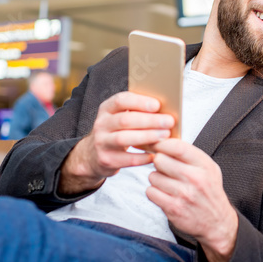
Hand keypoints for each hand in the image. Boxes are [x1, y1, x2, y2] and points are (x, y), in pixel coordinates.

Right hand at [58, 92, 173, 195]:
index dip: (139, 102)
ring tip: (165, 135)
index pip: (120, 100)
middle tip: (169, 122)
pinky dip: (143, 157)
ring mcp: (101, 143)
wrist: (94, 155)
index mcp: (106, 109)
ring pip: (124, 138)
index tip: (157, 105)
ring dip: (147, 136)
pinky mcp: (105, 160)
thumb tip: (166, 108)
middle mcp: (101, 124)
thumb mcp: (120, 118)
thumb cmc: (118, 132)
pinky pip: (127, 159)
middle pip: (125, 120)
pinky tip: (155, 155)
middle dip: (149, 120)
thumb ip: (137, 112)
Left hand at [147, 139, 238, 261]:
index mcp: (204, 165)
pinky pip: (150, 192)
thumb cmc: (208, 191)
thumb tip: (163, 140)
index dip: (162, 143)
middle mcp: (195, 178)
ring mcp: (184, 194)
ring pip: (153, 176)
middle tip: (165, 168)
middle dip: (159, 163)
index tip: (157, 145)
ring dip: (157, 179)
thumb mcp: (208, 168)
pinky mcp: (173, 208)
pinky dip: (154, 193)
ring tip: (168, 184)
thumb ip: (188, 154)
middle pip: (160, 160)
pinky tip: (164, 194)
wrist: (217, 221)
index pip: (177, 146)